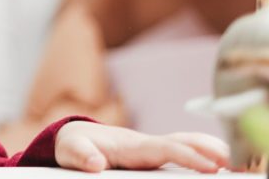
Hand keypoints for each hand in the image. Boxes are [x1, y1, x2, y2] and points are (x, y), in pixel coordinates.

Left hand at [55, 121, 229, 173]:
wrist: (75, 138)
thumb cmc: (74, 145)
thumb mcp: (70, 151)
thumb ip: (81, 156)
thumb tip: (95, 163)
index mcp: (130, 145)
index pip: (165, 149)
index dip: (188, 156)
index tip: (209, 166)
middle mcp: (145, 144)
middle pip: (182, 142)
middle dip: (207, 149)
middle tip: (232, 162)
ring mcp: (151, 148)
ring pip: (186, 143)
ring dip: (209, 148)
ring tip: (233, 161)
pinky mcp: (153, 154)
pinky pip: (182, 150)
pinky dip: (202, 152)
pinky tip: (218, 162)